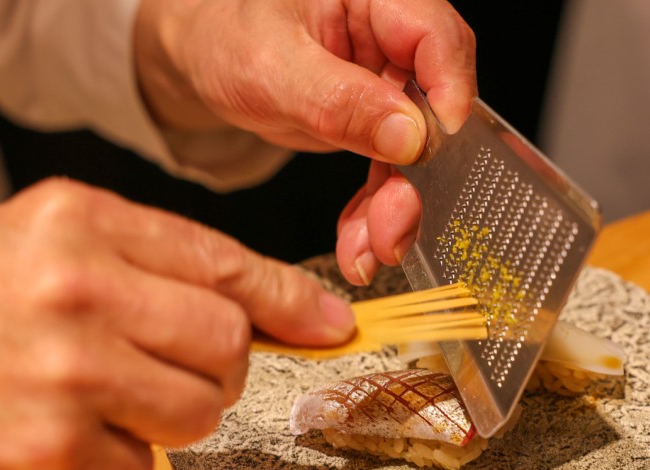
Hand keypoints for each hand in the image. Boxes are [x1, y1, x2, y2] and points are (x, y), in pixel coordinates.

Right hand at [0, 178, 353, 469]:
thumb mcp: (42, 249)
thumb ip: (154, 266)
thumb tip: (286, 310)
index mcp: (75, 220)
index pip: (221, 262)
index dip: (286, 299)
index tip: (329, 323)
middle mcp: (75, 288)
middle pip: (228, 341)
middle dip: (214, 366)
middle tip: (160, 368)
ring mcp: (64, 372)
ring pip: (202, 408)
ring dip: (169, 415)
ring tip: (100, 399)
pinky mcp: (53, 451)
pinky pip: (143, 466)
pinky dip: (113, 460)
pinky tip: (56, 434)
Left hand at [135, 0, 476, 283]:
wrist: (202, 60)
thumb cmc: (225, 37)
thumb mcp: (270, 67)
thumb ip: (339, 100)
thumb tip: (410, 135)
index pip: (437, 38)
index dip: (448, 96)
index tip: (432, 153)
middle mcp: (391, 39)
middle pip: (433, 108)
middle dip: (415, 179)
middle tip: (393, 229)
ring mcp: (388, 85)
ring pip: (415, 154)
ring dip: (394, 209)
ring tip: (367, 252)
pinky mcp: (377, 124)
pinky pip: (390, 173)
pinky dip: (374, 213)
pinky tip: (358, 243)